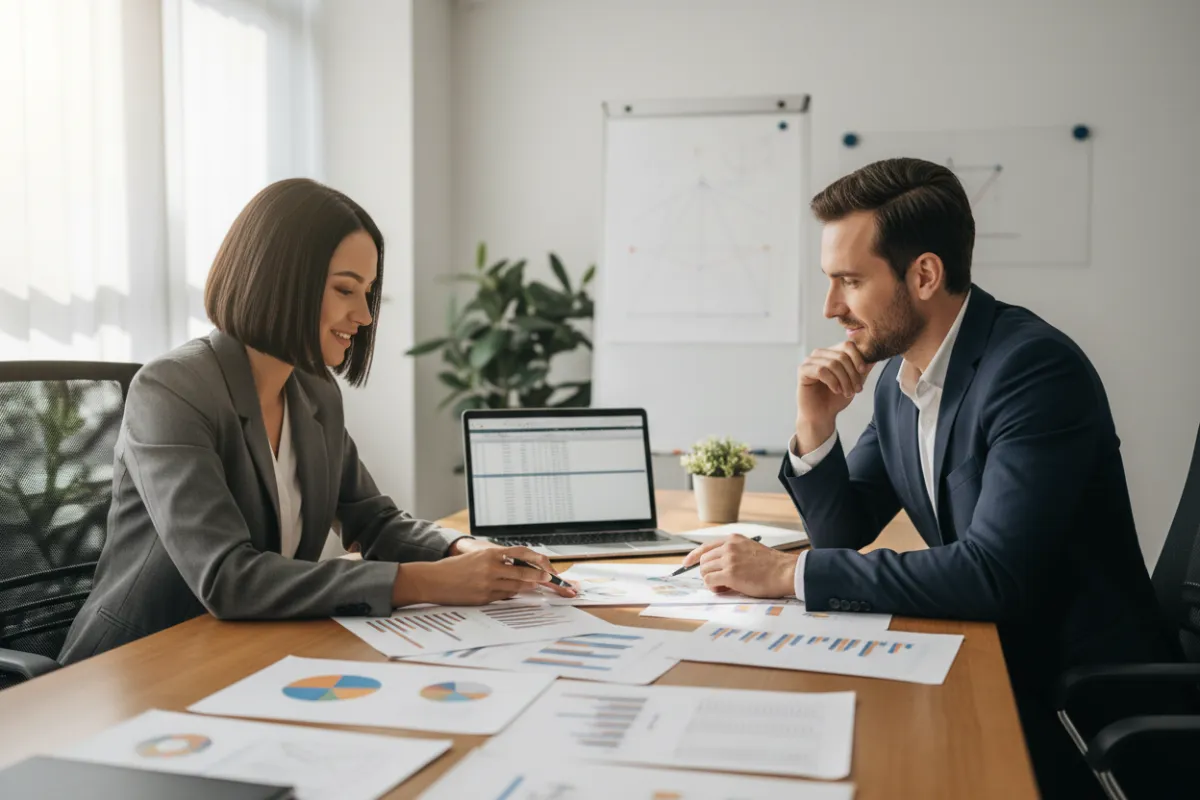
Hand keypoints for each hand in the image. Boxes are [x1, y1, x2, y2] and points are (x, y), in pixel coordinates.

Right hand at [448, 538, 576, 598]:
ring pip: (516, 586)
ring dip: (526, 586)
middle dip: (538, 576)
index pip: (520, 553)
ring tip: (534, 585)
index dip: (536, 559)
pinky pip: (504, 596)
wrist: (433, 581)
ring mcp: (488, 584)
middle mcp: (490, 568)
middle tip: (548, 578)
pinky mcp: (484, 597)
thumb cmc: (453, 568)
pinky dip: (511, 593)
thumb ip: (495, 560)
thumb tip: (517, 565)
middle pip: (523, 572)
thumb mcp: (476, 558)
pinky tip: (513, 591)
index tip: (546, 563)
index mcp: (489, 554)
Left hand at [678, 534, 797, 597]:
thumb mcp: (749, 549)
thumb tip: (717, 566)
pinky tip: (725, 589)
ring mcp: (728, 560)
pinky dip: (714, 588)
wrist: (785, 572)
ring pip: (704, 571)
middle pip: (703, 561)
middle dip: (707, 573)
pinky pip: (709, 581)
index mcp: (733, 540)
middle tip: (720, 582)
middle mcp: (728, 547)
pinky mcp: (730, 574)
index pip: (705, 546)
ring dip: (711, 581)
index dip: (693, 556)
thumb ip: (733, 553)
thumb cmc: (772, 565)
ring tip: (726, 586)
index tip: (686, 563)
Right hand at [795, 341, 872, 450]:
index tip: (863, 372)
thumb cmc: (836, 398)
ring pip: (832, 364)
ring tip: (847, 393)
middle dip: (852, 374)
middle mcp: (820, 354)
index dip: (858, 358)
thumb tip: (875, 356)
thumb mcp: (854, 381)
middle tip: (857, 389)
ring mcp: (810, 361)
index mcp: (832, 353)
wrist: (822, 415)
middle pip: (842, 355)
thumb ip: (862, 369)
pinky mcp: (802, 370)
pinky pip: (821, 370)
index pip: (847, 345)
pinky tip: (836, 390)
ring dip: (844, 380)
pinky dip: (832, 381)